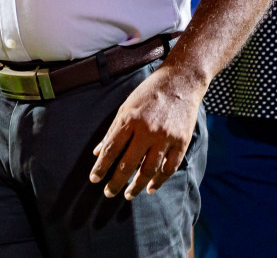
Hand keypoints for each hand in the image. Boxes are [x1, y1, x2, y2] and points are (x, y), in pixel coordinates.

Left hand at [89, 64, 204, 198]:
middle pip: (128, 164)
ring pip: (149, 170)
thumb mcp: (125, 107)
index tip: (94, 179)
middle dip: (116, 181)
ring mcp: (165, 137)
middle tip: (109, 193)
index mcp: (130, 119)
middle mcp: (147, 130)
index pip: (112, 149)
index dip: (101, 167)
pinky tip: (150, 188)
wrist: (180, 82)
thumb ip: (113, 131)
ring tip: (128, 194)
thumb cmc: (148, 93)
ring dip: (137, 186)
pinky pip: (169, 168)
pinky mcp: (181, 141)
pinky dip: (159, 180)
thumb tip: (98, 152)